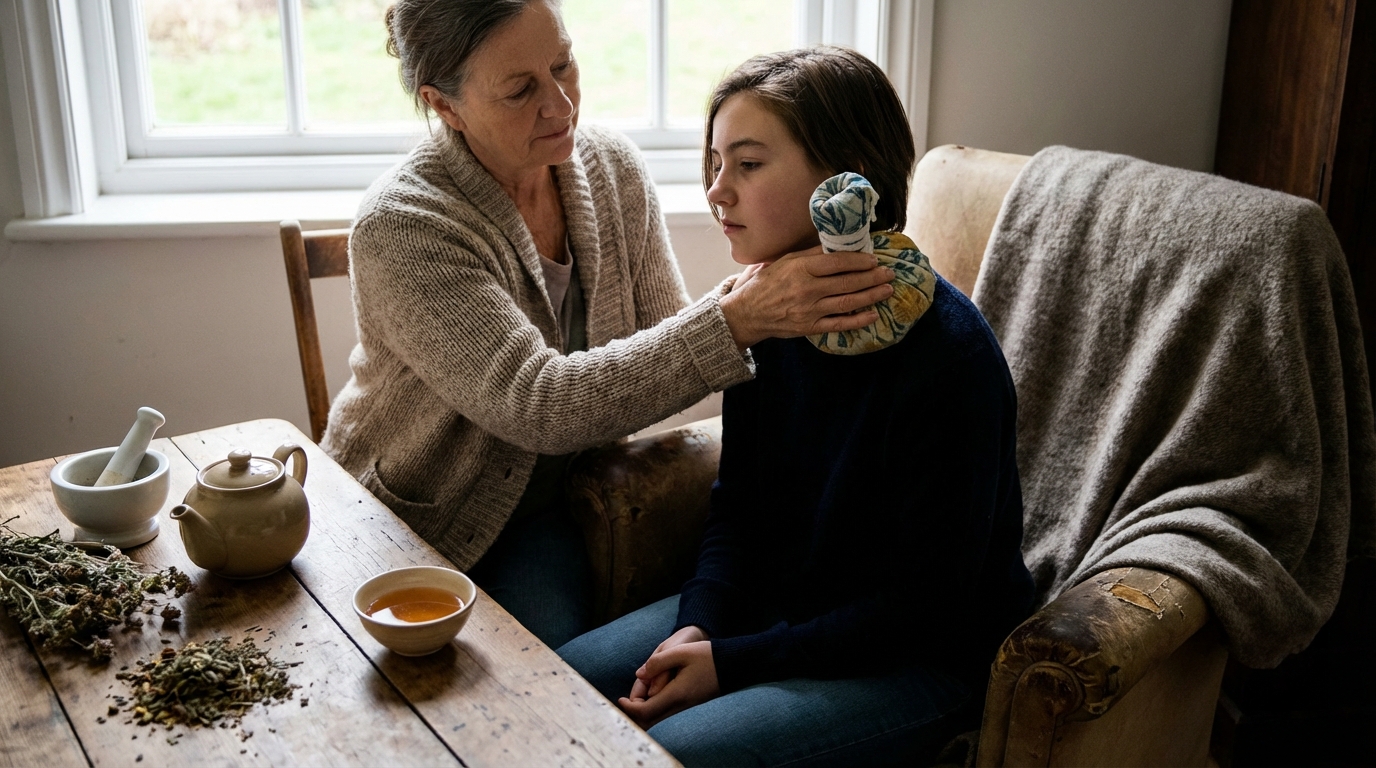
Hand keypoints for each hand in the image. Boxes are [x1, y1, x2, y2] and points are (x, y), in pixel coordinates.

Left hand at [618, 639, 719, 728]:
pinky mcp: (692, 705)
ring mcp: (688, 707)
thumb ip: (658, 662)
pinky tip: (651, 697)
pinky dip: (655, 709)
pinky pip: (668, 713)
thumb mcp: (680, 651)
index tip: (620, 700)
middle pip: (651, 720)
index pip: (646, 711)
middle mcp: (681, 705)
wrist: (735, 664)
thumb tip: (640, 674)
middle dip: (635, 714)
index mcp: (676, 694)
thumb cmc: (709, 656)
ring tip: (634, 700)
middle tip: (624, 703)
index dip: (630, 708)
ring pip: (660, 718)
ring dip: (645, 711)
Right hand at [718, 246, 895, 349]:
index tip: (874, 259)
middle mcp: (806, 289)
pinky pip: (838, 324)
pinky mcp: (809, 327)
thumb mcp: (782, 261)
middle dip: (872, 277)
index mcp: (799, 268)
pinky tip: (873, 314)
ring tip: (887, 290)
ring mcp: (808, 310)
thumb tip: (835, 246)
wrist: (746, 314)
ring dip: (871, 296)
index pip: (837, 262)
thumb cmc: (764, 284)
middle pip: (847, 282)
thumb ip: (808, 254)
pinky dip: (857, 320)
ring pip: (847, 302)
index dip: (859, 260)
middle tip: (889, 273)